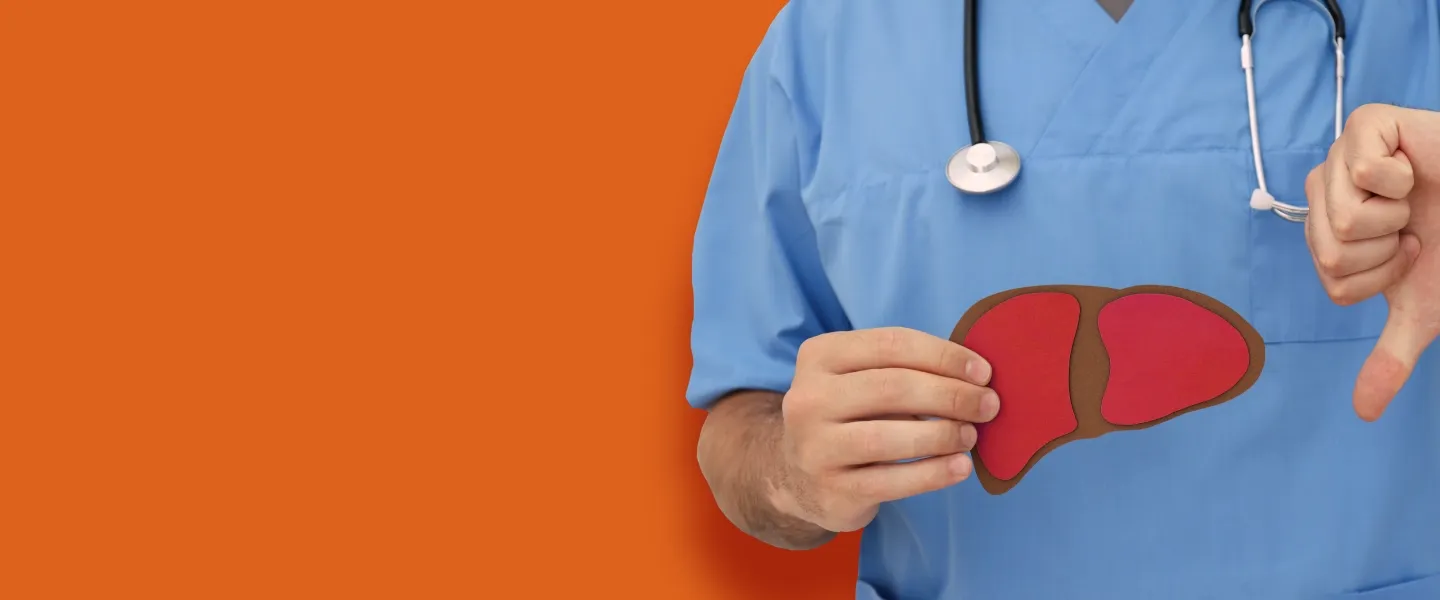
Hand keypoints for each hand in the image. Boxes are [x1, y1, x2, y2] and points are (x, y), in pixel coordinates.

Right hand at [775, 327, 998, 532]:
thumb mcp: (860, 379)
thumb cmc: (848, 416)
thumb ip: (905, 369)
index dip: (944, 356)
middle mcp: (808, 399)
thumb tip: (975, 377)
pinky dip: (934, 474)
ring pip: (891, 436)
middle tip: (988, 405)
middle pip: (893, 388)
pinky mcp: (832, 490)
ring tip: (971, 436)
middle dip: (952, 395)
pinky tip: (960, 467)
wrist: (798, 476)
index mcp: (819, 356)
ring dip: (944, 434)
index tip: (983, 372)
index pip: (892, 344)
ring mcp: (815, 447)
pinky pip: (893, 481)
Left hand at [1304, 104, 1439, 420]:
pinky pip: (1359, 171)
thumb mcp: (1423, 308)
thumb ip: (1390, 357)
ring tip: (1414, 198)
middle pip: (1330, 252)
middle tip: (1414, 226)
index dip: (1380, 275)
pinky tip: (1414, 169)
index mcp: (1327, 228)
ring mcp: (1341, 154)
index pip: (1330, 276)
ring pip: (1343, 220)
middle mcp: (1326, 190)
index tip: (1409, 251)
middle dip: (1388, 251)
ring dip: (1395, 219)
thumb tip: (1364, 414)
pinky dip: (1400, 179)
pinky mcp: (1366, 123)